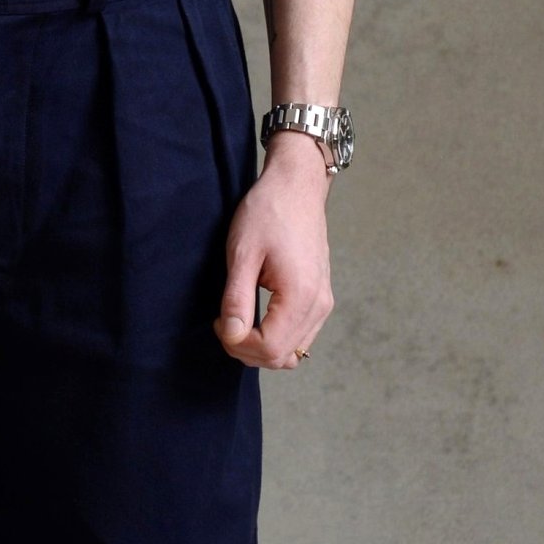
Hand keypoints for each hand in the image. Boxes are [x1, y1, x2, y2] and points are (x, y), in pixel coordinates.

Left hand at [214, 133, 333, 368]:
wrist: (296, 186)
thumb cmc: (268, 212)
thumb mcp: (242, 254)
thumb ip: (237, 300)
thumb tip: (232, 337)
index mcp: (301, 294)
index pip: (271, 349)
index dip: (239, 345)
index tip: (220, 322)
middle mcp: (319, 304)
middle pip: (283, 357)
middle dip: (248, 351)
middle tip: (224, 324)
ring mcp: (324, 302)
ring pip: (293, 352)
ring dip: (262, 348)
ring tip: (238, 320)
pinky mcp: (321, 297)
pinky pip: (300, 336)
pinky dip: (277, 338)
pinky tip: (257, 317)